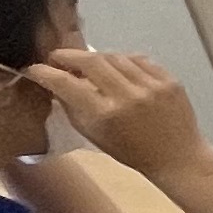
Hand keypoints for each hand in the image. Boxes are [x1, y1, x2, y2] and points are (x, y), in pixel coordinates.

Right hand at [22, 47, 212, 176]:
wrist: (176, 156)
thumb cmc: (131, 151)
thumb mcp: (94, 134)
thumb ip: (73, 108)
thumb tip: (56, 83)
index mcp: (106, 114)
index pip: (67, 84)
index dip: (46, 73)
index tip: (35, 69)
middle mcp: (128, 96)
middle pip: (91, 61)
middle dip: (69, 56)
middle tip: (58, 57)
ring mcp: (151, 85)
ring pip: (115, 56)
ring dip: (96, 56)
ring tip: (87, 63)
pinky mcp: (169, 79)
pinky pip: (139, 59)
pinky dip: (122, 60)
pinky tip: (116, 66)